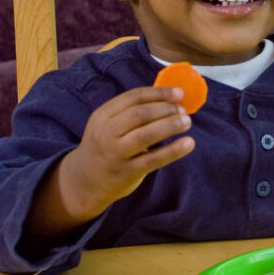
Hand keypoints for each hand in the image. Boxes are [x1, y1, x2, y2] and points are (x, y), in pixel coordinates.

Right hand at [25, 86, 195, 241]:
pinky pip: (153, 159)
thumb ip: (131, 112)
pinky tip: (188, 143)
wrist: (84, 181)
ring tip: (187, 122)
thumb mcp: (108, 125)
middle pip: (140, 114)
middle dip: (165, 109)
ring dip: (170, 126)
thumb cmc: (105, 146)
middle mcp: (106, 132)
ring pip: (146, 135)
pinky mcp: (127, 172)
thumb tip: (171, 99)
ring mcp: (115, 153)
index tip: (179, 93)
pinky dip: (173, 150)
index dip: (159, 93)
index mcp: (102, 115)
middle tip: (182, 111)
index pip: (133, 97)